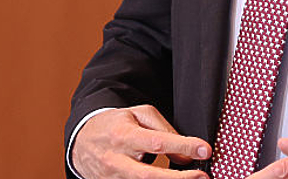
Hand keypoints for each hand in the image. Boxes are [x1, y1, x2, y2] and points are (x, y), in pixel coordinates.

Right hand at [71, 104, 210, 178]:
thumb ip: (164, 130)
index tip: (205, 150)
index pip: (157, 142)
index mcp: (123, 136)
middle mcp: (116, 160)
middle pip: (149, 176)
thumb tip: (186, 155)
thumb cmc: (115, 125)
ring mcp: (113, 178)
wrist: (82, 141)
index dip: (183, 146)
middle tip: (203, 176)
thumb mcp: (138, 114)